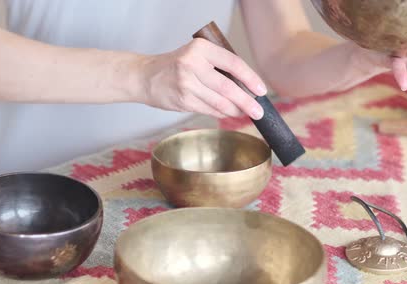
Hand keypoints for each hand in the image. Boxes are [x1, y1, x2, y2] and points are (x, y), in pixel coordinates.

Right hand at [136, 38, 266, 118]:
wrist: (145, 77)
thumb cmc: (175, 65)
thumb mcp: (196, 54)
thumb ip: (218, 66)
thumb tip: (247, 85)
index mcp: (200, 49)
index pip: (233, 63)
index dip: (250, 78)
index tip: (261, 90)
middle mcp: (192, 64)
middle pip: (228, 87)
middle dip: (246, 102)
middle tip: (259, 111)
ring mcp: (187, 84)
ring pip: (219, 102)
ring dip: (235, 110)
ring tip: (244, 112)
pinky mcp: (183, 100)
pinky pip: (209, 109)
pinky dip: (221, 113)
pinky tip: (228, 113)